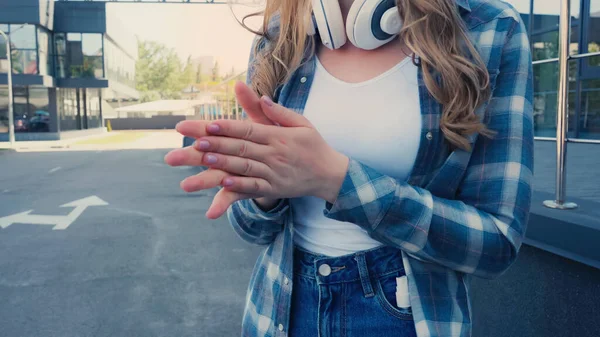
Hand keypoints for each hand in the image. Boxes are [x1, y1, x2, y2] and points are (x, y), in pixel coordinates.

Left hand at [166, 82, 348, 218]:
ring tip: (203, 161)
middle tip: (192, 143)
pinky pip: (254, 189)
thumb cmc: (312, 145)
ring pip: (244, 168)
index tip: (207, 125)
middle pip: (240, 148)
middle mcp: (273, 154)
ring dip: (223, 165)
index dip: (227, 127)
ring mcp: (273, 173)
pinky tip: (223, 185)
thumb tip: (259, 96)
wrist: (329, 174)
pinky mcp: (273, 189)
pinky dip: (239, 188)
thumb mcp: (300, 123)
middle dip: (215, 145)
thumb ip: (278, 111)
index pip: (248, 129)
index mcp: (277, 135)